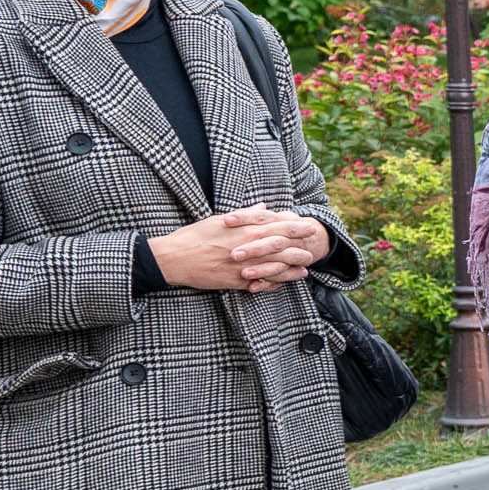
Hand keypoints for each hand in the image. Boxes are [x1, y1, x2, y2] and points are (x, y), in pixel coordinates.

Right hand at [149, 206, 326, 292]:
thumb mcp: (219, 220)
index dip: (297, 226)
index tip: (310, 226)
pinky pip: (262, 282)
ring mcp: (245, 266)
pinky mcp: (238, 281)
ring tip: (305, 268)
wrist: (174, 259)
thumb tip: (264, 207)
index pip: (280, 226)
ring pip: (277, 267)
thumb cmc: (194, 236)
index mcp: (246, 230)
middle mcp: (250, 247)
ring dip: (293, 268)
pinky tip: (284, 282)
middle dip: (301, 248)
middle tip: (314, 249)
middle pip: (284, 247)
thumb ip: (246, 214)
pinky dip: (275, 282)